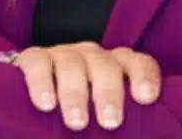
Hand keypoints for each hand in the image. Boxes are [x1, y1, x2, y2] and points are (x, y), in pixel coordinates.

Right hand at [13, 42, 160, 130]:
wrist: (43, 101)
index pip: (139, 64)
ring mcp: (65, 54)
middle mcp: (94, 57)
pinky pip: (39, 63)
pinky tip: (45, 104)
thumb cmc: (86, 117)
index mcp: (118, 69)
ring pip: (73, 64)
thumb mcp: (104, 119)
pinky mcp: (35, 58)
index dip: (144, 77)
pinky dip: (42, 81)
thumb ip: (118, 126)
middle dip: (108, 93)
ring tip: (77, 122)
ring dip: (75, 93)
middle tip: (110, 122)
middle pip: (106, 66)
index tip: (146, 98)